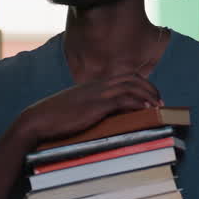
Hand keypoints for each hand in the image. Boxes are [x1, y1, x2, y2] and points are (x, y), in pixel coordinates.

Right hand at [18, 75, 161, 145]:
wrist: (38, 121)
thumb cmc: (53, 120)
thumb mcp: (74, 111)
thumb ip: (89, 110)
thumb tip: (102, 120)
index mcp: (93, 86)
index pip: (124, 77)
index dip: (141, 84)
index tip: (150, 96)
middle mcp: (97, 86)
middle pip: (132, 78)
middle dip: (150, 88)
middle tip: (161, 102)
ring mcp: (97, 94)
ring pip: (131, 86)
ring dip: (148, 95)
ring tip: (159, 106)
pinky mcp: (96, 105)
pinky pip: (123, 99)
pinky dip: (138, 102)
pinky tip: (147, 110)